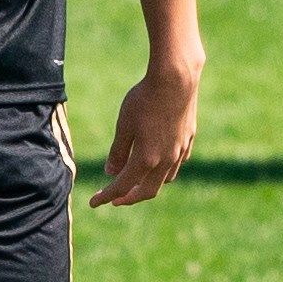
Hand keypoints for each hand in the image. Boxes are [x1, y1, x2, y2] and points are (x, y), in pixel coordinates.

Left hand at [90, 51, 201, 208]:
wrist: (176, 79)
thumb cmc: (145, 99)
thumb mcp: (124, 125)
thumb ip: (118, 152)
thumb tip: (112, 172)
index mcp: (146, 159)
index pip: (122, 186)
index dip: (106, 196)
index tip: (93, 203)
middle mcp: (166, 160)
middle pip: (147, 191)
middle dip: (129, 198)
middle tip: (114, 199)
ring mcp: (180, 150)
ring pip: (165, 179)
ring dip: (148, 184)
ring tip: (135, 180)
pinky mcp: (189, 139)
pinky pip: (177, 164)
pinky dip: (164, 171)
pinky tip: (158, 163)